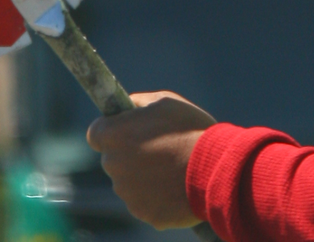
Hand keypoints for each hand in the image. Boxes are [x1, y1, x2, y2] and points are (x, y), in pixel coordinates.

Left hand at [86, 91, 215, 228]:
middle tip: (158, 150)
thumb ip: (138, 103)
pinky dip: (156, 196)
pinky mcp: (142, 212)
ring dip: (143, 176)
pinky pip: (144, 202)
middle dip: (129, 154)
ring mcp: (126, 192)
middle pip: (113, 159)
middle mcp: (113, 165)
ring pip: (128, 182)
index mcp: (114, 135)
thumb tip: (126, 107)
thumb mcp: (166, 102)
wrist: (217, 170)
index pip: (96, 134)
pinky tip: (176, 186)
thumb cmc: (192, 130)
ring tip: (172, 169)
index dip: (112, 132)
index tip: (128, 132)